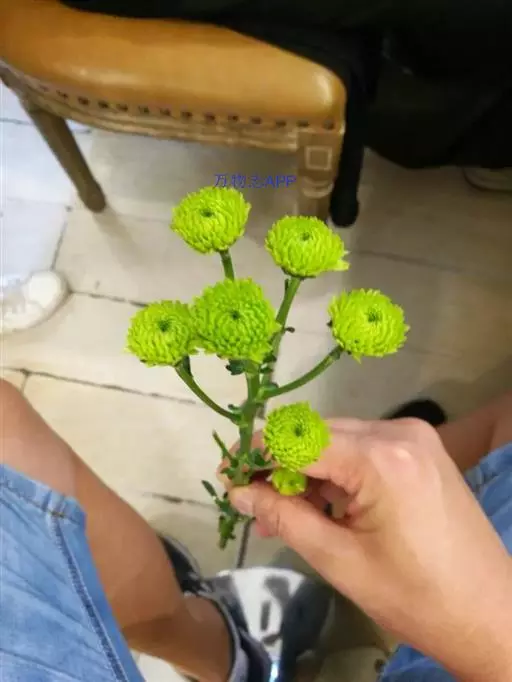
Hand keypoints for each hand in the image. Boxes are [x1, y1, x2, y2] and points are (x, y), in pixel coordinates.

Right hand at [227, 418, 511, 681]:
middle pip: (319, 433)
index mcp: (381, 458)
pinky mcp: (422, 449)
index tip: (226, 471)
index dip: (258, 452)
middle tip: (250, 494)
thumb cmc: (413, 595)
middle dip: (281, 461)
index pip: (300, 438)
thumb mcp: (339, 560)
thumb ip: (284, 516)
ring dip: (308, 467)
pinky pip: (364, 447)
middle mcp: (399, 432)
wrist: (488, 613)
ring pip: (339, 438)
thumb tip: (239, 490)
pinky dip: (338, 469)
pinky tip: (325, 501)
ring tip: (286, 508)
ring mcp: (415, 436)